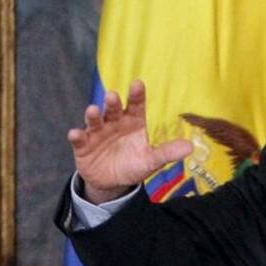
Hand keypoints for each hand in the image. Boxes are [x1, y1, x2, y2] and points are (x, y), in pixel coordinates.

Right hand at [67, 79, 191, 203]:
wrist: (112, 182)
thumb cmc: (133, 164)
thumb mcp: (151, 160)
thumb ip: (167, 152)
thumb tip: (190, 147)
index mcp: (133, 122)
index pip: (136, 105)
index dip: (137, 95)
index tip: (138, 84)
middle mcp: (114, 123)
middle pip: (113, 109)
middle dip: (113, 102)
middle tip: (113, 96)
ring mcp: (97, 132)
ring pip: (95, 120)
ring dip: (92, 115)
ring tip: (92, 110)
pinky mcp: (83, 145)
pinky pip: (79, 139)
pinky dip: (76, 136)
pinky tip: (75, 134)